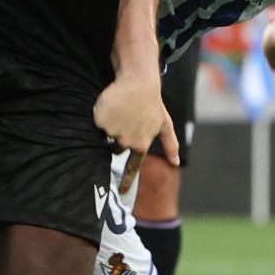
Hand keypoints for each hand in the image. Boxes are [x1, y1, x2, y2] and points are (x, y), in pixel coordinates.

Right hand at [95, 72, 177, 193]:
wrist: (139, 82)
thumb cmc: (153, 103)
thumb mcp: (165, 124)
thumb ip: (170, 144)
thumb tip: (176, 163)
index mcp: (141, 144)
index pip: (133, 167)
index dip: (127, 181)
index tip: (122, 192)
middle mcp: (126, 141)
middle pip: (116, 148)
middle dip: (120, 137)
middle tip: (128, 120)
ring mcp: (113, 132)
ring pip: (106, 135)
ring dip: (111, 124)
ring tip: (122, 110)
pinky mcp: (100, 121)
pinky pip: (97, 123)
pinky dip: (102, 115)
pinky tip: (113, 105)